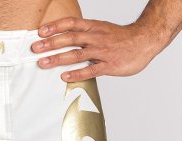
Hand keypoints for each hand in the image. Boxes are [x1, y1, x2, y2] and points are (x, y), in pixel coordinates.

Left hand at [32, 17, 164, 81]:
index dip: (55, 27)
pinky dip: (77, 73)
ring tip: (43, 63)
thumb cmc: (122, 38)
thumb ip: (86, 34)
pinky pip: (91, 70)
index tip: (40, 31)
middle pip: (70, 38)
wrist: (145, 40)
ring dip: (58, 58)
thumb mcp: (102, 29)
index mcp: (94, 27)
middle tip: (35, 48)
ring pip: (77, 54)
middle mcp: (96, 37)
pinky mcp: (109, 65)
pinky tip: (65, 77)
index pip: (71, 23)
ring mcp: (103, 51)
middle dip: (51, 43)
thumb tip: (67, 38)